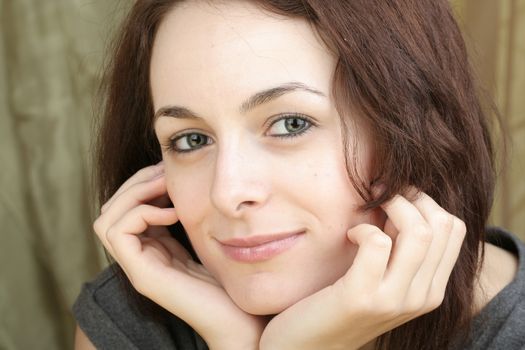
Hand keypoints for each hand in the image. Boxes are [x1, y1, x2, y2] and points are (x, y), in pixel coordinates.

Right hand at [93, 163, 267, 349]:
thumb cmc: (229, 277)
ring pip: (106, 219)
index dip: (141, 183)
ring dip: (134, 194)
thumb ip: (187, 215)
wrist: (241, 319)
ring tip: (165, 187)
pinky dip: (143, 213)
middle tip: (162, 172)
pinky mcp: (143, 277)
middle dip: (135, 183)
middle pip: (109, 210)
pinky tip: (173, 212)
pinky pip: (119, 233)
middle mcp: (139, 258)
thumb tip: (181, 179)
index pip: (124, 207)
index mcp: (152, 247)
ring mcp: (138, 269)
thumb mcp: (203, 236)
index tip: (167, 170)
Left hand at [259, 189, 465, 349]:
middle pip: (442, 225)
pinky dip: (363, 229)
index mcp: (432, 289)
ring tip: (368, 208)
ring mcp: (394, 299)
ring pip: (419, 231)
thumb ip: (400, 248)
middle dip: (411, 196)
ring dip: (392, 205)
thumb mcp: (384, 277)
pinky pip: (378, 243)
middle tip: (380, 194)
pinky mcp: (362, 297)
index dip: (425, 201)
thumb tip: (402, 202)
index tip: (396, 196)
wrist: (310, 346)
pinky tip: (349, 236)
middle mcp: (422, 297)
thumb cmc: (342, 303)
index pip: (454, 229)